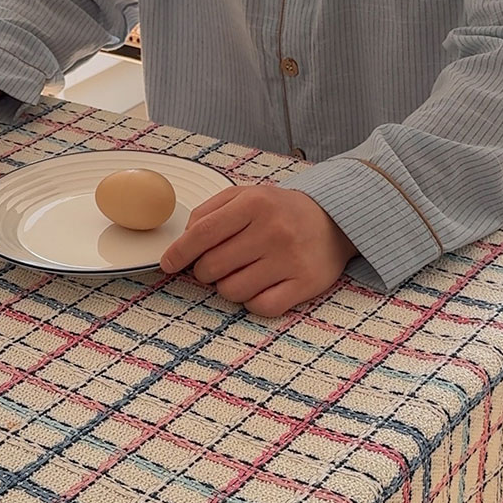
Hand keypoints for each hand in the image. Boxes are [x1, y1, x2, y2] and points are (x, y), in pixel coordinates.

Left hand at [160, 183, 351, 319]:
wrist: (335, 220)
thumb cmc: (282, 211)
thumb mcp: (247, 196)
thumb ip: (210, 212)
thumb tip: (182, 242)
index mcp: (255, 204)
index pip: (202, 233)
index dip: (179, 253)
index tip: (168, 264)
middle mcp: (273, 230)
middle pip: (212, 267)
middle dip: (206, 270)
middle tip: (219, 263)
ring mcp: (290, 259)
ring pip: (232, 291)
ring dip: (229, 286)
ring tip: (245, 271)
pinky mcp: (305, 284)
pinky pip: (260, 307)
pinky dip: (253, 301)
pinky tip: (261, 286)